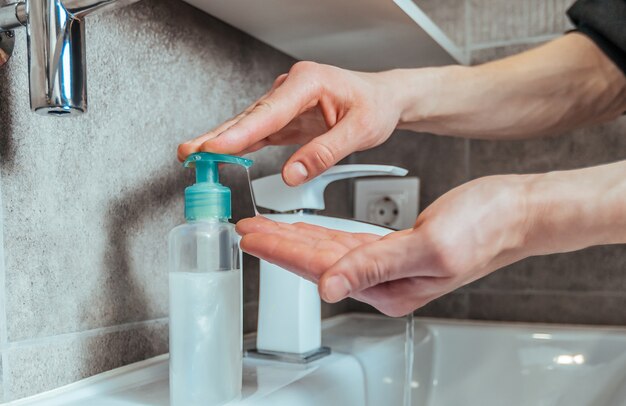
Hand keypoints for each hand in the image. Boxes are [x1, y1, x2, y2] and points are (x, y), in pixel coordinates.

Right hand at [178, 61, 403, 185]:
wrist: (384, 99)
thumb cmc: (375, 106)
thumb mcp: (359, 132)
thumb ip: (323, 153)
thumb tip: (292, 174)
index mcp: (309, 82)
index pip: (270, 112)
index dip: (240, 132)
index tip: (215, 146)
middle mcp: (292, 88)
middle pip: (250, 116)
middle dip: (218, 135)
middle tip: (189, 151)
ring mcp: (286, 102)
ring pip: (249, 124)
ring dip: (222, 140)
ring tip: (194, 154)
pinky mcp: (286, 117)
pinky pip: (258, 132)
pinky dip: (238, 144)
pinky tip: (220, 153)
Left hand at [236, 174, 531, 316]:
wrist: (515, 211)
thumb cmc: (485, 227)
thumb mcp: (429, 245)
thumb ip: (375, 266)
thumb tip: (329, 287)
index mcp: (391, 287)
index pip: (321, 269)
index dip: (282, 251)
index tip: (252, 236)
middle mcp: (385, 283)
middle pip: (317, 262)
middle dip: (279, 245)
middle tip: (245, 230)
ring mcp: (388, 267)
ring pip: (328, 252)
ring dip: (295, 239)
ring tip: (265, 228)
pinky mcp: (394, 250)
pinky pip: (347, 243)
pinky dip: (322, 234)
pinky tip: (306, 230)